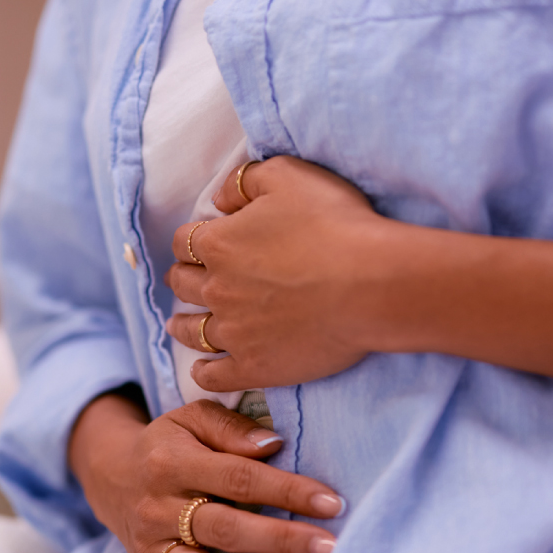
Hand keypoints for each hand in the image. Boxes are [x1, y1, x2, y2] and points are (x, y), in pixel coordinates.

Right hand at [68, 390, 345, 552]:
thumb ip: (231, 428)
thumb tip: (273, 445)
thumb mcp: (192, 418)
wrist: (112, 476)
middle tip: (329, 550)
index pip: (239, 478)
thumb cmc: (170, 445)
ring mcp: (151, 548)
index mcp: (173, 463)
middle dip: (281, 540)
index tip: (332, 503)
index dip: (287, 491)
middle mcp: (159, 509)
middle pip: (226, 527)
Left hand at [165, 156, 386, 391]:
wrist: (372, 286)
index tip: (203, 244)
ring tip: (181, 326)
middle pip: (183, 285)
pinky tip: (203, 369)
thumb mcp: (288, 176)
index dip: (192, 241)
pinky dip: (204, 373)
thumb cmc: (335, 225)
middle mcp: (217, 290)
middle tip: (190, 282)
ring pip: (192, 332)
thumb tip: (221, 199)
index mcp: (219, 244)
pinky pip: (214, 377)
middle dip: (184, 279)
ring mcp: (234, 333)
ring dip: (183, 326)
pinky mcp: (256, 367)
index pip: (184, 241)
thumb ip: (245, 181)